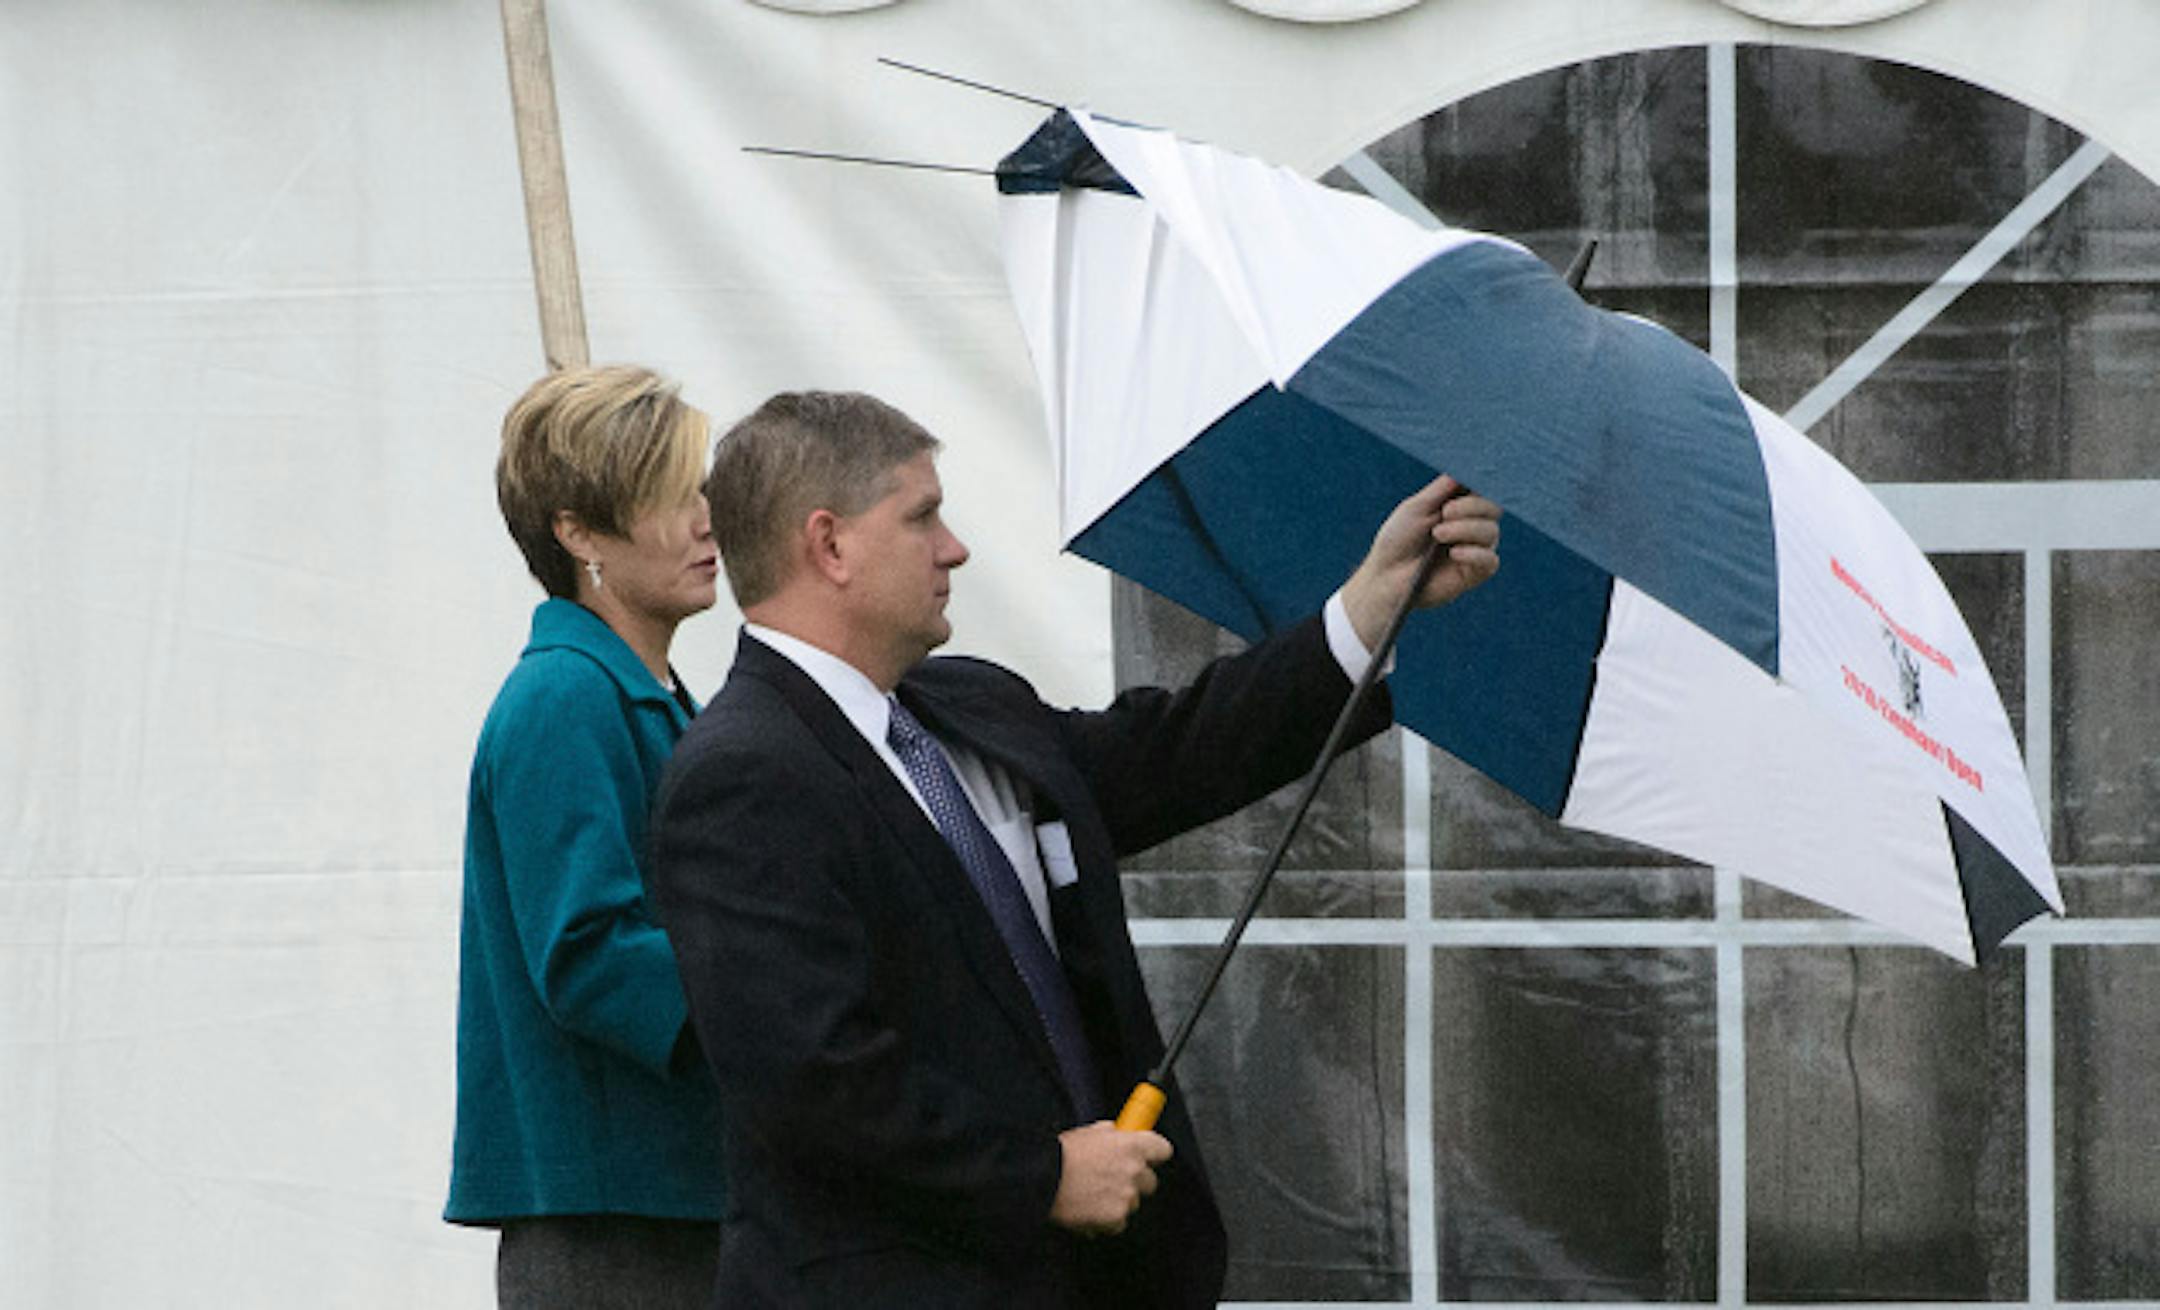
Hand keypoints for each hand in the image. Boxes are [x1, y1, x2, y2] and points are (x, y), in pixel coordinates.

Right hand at [1049, 1121, 1172, 1236]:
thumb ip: (1112, 1134)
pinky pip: (1118, 1222)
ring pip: (1133, 1203)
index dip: (1153, 1154)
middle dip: (1134, 1182)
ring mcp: (1126, 1197)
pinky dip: (1106, 1220)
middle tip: (1111, 1180)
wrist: (1040, 1179)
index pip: (1163, 1150)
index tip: (1145, 1157)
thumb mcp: (1090, 1132)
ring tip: (1092, 1195)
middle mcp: (1134, 1170)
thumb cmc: (1061, 1154)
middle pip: (1150, 1181)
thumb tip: (1123, 1134)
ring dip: (1118, 1201)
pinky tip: (1087, 1210)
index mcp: (1132, 1144)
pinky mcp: (1116, 1219)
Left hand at [1340, 475, 1500, 651]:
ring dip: (1465, 529)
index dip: (1481, 484)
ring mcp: (1475, 549)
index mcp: (1459, 507)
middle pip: (1493, 508)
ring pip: (1491, 532)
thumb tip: (1465, 466)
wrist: (1386, 576)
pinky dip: (1474, 553)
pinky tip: (1454, 553)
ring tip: (1438, 534)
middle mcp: (1471, 526)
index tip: (1470, 481)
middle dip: (1471, 507)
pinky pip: (1490, 560)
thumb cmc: (1397, 540)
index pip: (1484, 490)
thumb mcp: (1416, 507)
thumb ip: (1442, 489)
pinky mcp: (1474, 573)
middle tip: (1445, 512)